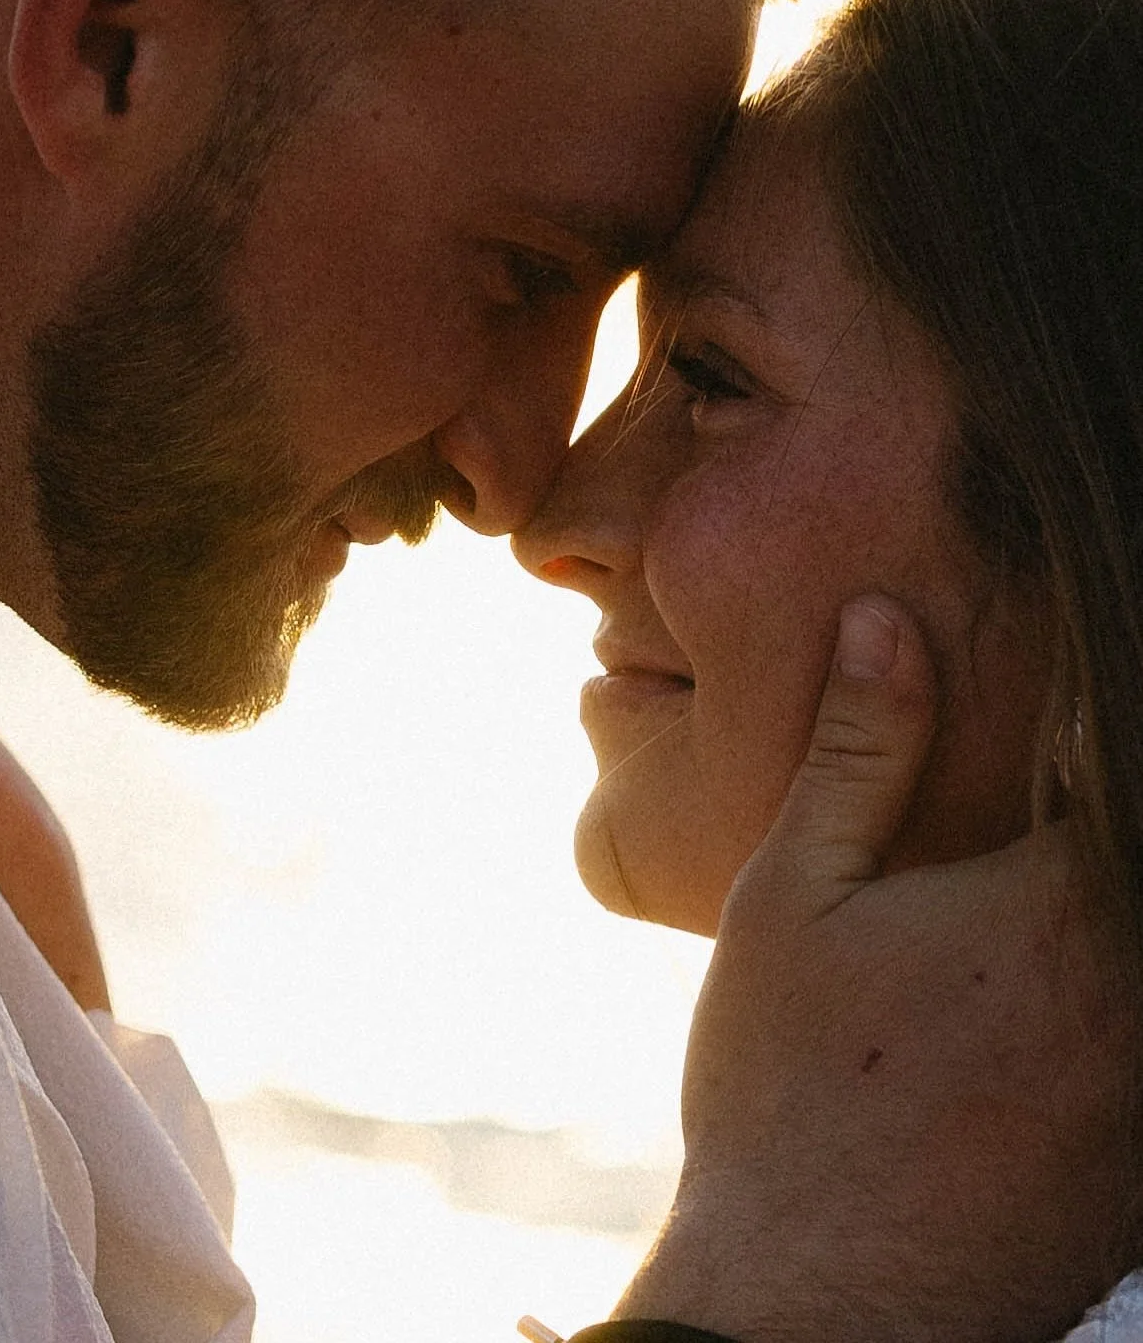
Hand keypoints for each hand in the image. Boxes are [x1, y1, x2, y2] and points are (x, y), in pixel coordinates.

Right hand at [618, 596, 1135, 1342]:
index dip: (1088, 712)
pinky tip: (1017, 1001)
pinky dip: (1096, 986)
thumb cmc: (786, 1089)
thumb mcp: (793, 895)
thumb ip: (859, 751)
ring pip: (1136, 936)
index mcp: (1063, 905)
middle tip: (980, 858)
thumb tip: (882, 618)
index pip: (1118, 756)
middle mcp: (1139, 990)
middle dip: (1082, 805)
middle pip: (1131, 845)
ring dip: (1086, 893)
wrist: (817, 1304)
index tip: (1047, 686)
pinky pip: (1137, 1025)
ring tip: (991, 927)